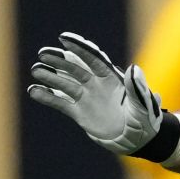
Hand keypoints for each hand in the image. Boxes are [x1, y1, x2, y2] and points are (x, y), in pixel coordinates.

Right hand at [27, 32, 162, 153]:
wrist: (138, 140)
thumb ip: (136, 87)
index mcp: (112, 77)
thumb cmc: (145, 120)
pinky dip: (48, 97)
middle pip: (75, 68)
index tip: (64, 38)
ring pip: (65, 83)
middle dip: (59, 60)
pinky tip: (34, 91)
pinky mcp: (79, 112)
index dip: (79, 48)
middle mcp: (96, 84)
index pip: (93, 58)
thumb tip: (133, 68)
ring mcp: (87, 97)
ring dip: (51, 76)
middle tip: (43, 53)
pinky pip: (61, 103)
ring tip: (36, 70)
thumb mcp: (142, 104)